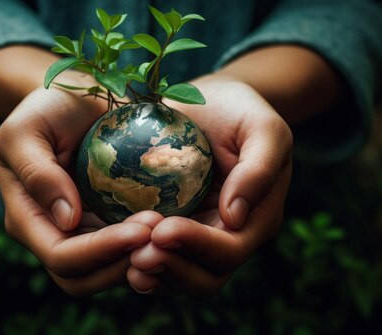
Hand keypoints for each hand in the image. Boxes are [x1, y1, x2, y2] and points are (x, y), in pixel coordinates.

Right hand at [0, 80, 155, 295]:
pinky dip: (147, 248)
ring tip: (168, 232)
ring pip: (107, 273)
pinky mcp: (106, 225)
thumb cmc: (47, 107)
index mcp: (26, 218)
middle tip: (161, 234)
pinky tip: (171, 229)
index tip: (141, 228)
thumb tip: (67, 219)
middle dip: (123, 262)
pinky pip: (126, 251)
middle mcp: (52, 234)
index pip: (61, 256)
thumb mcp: (27, 130)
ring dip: (139, 260)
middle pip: (83, 278)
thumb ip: (37, 172)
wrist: (75, 98)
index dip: (100, 252)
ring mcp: (81, 233)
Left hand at [127, 74, 292, 295]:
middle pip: (205, 277)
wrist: (211, 103)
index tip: (162, 230)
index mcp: (257, 218)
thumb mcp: (263, 128)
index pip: (229, 250)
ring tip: (126, 260)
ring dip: (154, 274)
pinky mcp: (173, 229)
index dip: (197, 246)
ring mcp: (199, 236)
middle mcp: (229, 236)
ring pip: (180, 278)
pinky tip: (118, 254)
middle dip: (172, 269)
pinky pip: (159, 260)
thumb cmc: (240, 110)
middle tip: (137, 255)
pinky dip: (142, 265)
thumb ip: (258, 169)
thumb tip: (234, 217)